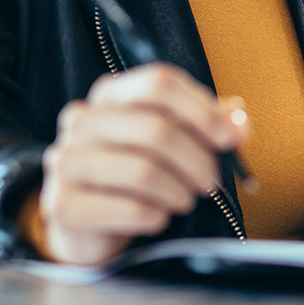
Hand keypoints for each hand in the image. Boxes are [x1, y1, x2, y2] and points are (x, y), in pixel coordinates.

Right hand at [38, 63, 248, 265]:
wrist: (86, 222)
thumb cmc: (134, 171)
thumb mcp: (171, 137)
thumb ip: (207, 123)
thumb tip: (239, 122)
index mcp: (109, 93)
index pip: (159, 82)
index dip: (201, 109)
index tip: (229, 138)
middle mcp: (81, 119)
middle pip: (157, 129)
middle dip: (197, 160)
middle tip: (210, 182)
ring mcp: (66, 159)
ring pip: (144, 171)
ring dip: (178, 191)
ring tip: (183, 199)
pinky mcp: (64, 203)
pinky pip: (129, 208)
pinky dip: (155, 216)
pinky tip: (156, 216)